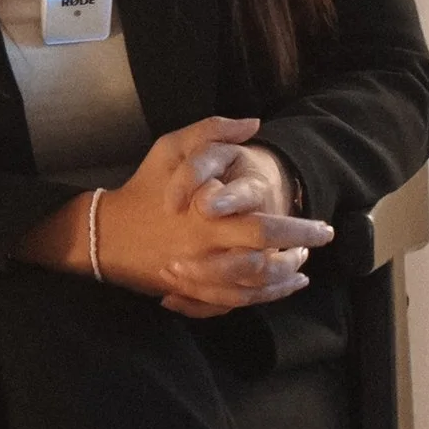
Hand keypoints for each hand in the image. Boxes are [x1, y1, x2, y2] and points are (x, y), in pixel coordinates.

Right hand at [89, 118, 333, 314]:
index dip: (299, 230)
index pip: (263, 228)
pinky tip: (278, 288)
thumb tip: (254, 124)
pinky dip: (260, 298)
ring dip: (283, 281)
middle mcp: (203, 252)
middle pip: (262, 264)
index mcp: (204, 218)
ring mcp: (196, 278)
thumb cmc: (144, 187)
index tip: (322, 226)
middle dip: (297, 256)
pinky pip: (233, 304)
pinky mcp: (190, 294)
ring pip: (251, 290)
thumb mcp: (168, 147)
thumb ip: (211, 131)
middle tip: (317, 244)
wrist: (105, 235)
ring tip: (301, 266)